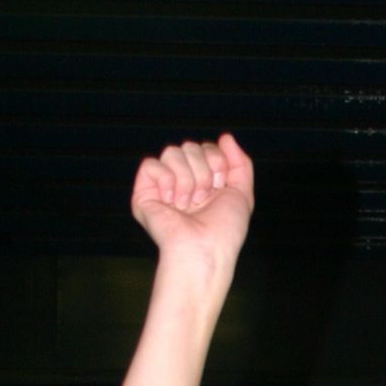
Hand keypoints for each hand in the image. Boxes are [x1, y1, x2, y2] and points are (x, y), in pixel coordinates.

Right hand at [131, 133, 253, 260]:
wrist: (206, 249)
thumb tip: (225, 137)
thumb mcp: (242, 193)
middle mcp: (182, 180)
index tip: (220, 187)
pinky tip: (172, 202)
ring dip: (188, 178)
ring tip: (189, 203)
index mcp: (204, 180)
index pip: (207, 147)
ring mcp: (163, 186)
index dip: (218, 162)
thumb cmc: (225, 230)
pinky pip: (152, 164)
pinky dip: (167, 182)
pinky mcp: (144, 192)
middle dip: (204, 170)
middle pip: (191, 146)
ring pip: (172, 151)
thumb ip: (239, 163)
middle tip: (204, 198)